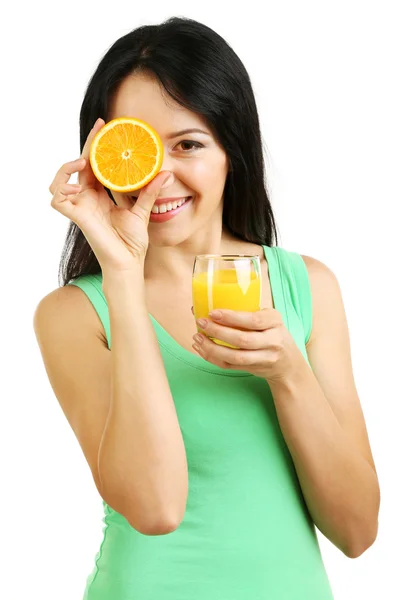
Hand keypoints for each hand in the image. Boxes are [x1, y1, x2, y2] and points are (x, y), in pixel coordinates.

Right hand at [49, 117, 169, 271]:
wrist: (129, 263)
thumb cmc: (132, 242)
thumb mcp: (142, 211)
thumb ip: (150, 192)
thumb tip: (166, 173)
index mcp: (101, 195)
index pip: (95, 164)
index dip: (97, 145)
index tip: (105, 126)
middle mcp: (88, 198)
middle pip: (79, 166)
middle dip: (87, 146)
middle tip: (99, 129)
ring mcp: (80, 207)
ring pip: (59, 181)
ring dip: (67, 168)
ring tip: (83, 162)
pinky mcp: (77, 217)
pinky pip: (58, 199)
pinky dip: (61, 189)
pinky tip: (75, 186)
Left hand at [191, 308, 303, 382]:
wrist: (288, 364)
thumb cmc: (272, 333)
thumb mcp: (269, 318)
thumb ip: (247, 312)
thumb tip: (207, 302)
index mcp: (275, 321)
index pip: (253, 320)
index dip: (231, 317)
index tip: (212, 312)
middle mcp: (273, 341)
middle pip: (242, 340)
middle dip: (218, 332)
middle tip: (201, 323)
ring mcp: (264, 358)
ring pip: (235, 357)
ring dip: (212, 348)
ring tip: (197, 338)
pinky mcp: (254, 370)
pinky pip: (230, 366)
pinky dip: (213, 358)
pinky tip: (202, 349)